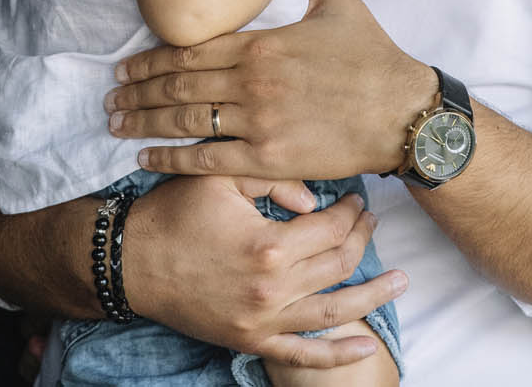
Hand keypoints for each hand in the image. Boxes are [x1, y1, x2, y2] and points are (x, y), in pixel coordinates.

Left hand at [107, 0, 435, 179]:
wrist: (402, 112)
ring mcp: (260, 122)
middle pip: (180, 86)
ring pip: (187, 121)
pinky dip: (173, 159)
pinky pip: (209, 160)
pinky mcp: (270, 158)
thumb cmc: (372, 57)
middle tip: (108, 98)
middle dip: (138, 92)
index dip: (152, 60)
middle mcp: (253, 82)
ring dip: (145, 123)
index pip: (192, 51)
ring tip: (116, 125)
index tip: (124, 68)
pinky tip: (147, 158)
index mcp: (263, 44)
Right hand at [122, 173, 405, 367]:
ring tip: (402, 282)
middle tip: (372, 224)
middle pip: (339, 264)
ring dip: (372, 296)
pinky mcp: (249, 340)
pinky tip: (366, 347)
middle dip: (363, 240)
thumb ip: (273, 178)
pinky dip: (336, 354)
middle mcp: (273, 288)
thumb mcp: (221, 177)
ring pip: (333, 310)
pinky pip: (301, 355)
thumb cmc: (173, 213)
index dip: (351, 211)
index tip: (355, 200)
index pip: (331, 227)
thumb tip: (314, 199)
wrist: (129, 261)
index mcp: (269, 244)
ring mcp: (263, 320)